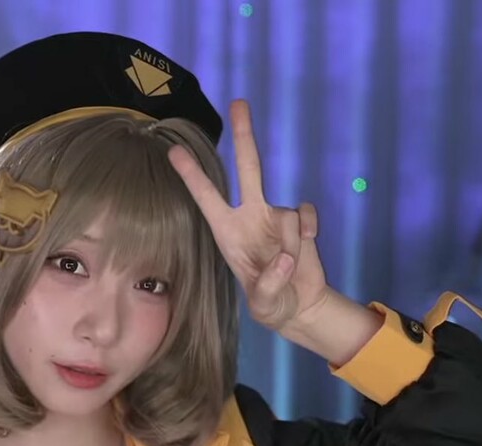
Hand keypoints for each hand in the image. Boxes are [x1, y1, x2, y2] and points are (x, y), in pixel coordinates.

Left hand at [168, 98, 330, 331]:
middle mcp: (250, 217)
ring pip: (286, 211)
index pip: (207, 198)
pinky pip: (305, 214)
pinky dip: (308, 229)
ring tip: (289, 266)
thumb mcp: (265, 305)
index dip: (192, 176)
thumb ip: (269, 285)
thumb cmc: (271, 305)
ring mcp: (275, 217)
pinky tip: (307, 245)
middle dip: (245, 134)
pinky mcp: (299, 222)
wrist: (299, 306)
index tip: (173, 151)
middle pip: (249, 168)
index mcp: (228, 233)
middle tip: (239, 102)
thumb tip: (286, 257)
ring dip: (289, 240)